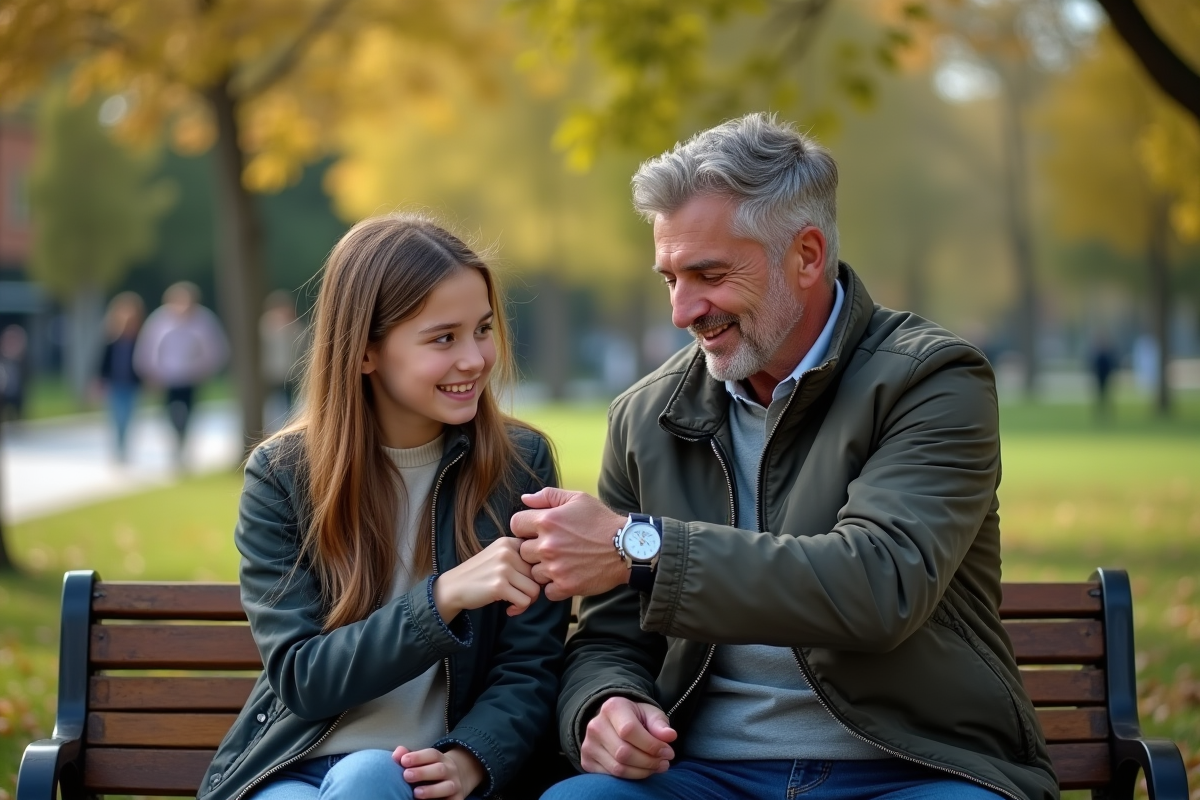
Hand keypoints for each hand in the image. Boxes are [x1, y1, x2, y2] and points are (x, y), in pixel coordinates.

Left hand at [392, 746, 484, 799]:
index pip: (432, 754)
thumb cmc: (430, 772)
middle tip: (407, 775)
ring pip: (448, 786)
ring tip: (416, 793)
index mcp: (440, 759)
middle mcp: (450, 771)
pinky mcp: (458, 799)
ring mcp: (455, 785)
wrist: (455, 781)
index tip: (403, 761)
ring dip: (432, 790)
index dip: (418, 757)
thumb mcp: (422, 762)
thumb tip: (397, 754)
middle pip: (440, 769)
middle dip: (423, 773)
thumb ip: (407, 757)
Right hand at [432, 537, 540, 622]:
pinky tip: (509, 609)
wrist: (453, 587)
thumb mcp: (498, 557)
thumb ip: (520, 559)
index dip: (535, 574)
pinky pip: (524, 601)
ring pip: (535, 589)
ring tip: (514, 603)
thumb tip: (548, 573)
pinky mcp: (499, 586)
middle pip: (538, 575)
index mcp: (508, 542)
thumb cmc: (479, 575)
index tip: (524, 582)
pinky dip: (519, 609)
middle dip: (531, 590)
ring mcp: (503, 568)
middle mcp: (507, 552)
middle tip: (519, 597)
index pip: (538, 558)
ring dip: (527, 601)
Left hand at [510, 488, 628, 600]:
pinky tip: (568, 576)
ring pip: (533, 572)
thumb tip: (524, 499)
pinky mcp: (565, 586)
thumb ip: (548, 496)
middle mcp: (547, 545)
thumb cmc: (602, 521)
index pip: (515, 525)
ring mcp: (555, 568)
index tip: (536, 532)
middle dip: (534, 550)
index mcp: (547, 521)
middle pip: (522, 551)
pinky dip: (555, 586)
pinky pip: (547, 591)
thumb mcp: (578, 499)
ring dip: (544, 569)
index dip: (525, 528)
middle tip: (553, 549)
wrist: (627, 547)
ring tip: (562, 563)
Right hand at [580, 697, 676, 777]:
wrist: (613, 722)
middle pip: (623, 753)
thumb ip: (660, 724)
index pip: (629, 730)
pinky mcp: (587, 761)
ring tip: (656, 767)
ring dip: (642, 772)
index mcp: (612, 707)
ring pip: (618, 768)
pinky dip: (631, 777)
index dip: (651, 745)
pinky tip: (641, 770)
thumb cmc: (636, 717)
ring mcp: (588, 744)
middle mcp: (595, 725)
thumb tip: (670, 736)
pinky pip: (611, 777)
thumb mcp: (651, 714)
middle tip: (664, 762)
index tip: (668, 751)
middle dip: (649, 761)